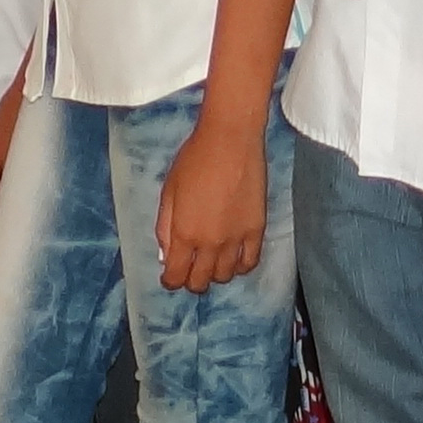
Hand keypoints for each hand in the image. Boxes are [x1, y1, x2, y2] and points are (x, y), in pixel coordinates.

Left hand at [153, 107, 267, 291]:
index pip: (177, 276)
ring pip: (226, 276)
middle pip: (201, 281)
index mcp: (184, 234)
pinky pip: (250, 263)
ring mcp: (236, 239)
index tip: (170, 277)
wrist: (230, 141)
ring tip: (211, 262)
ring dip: (215, 274)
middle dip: (191, 280)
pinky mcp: (257, 230)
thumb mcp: (168, 192)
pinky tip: (234, 259)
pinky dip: (240, 267)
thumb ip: (165, 227)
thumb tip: (166, 256)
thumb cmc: (193, 160)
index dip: (171, 281)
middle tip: (189, 269)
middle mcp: (211, 243)